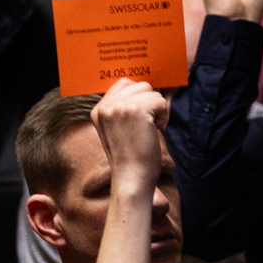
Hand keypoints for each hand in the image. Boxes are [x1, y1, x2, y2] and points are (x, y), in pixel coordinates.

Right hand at [89, 78, 169, 192]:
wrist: (132, 178)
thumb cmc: (132, 156)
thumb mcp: (121, 128)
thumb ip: (127, 107)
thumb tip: (153, 85)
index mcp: (98, 110)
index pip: (125, 83)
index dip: (140, 97)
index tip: (140, 119)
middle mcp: (105, 106)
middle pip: (140, 85)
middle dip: (150, 103)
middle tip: (144, 127)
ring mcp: (118, 107)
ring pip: (152, 92)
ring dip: (157, 110)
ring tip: (148, 130)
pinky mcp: (135, 110)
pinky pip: (160, 101)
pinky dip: (163, 116)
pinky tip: (154, 131)